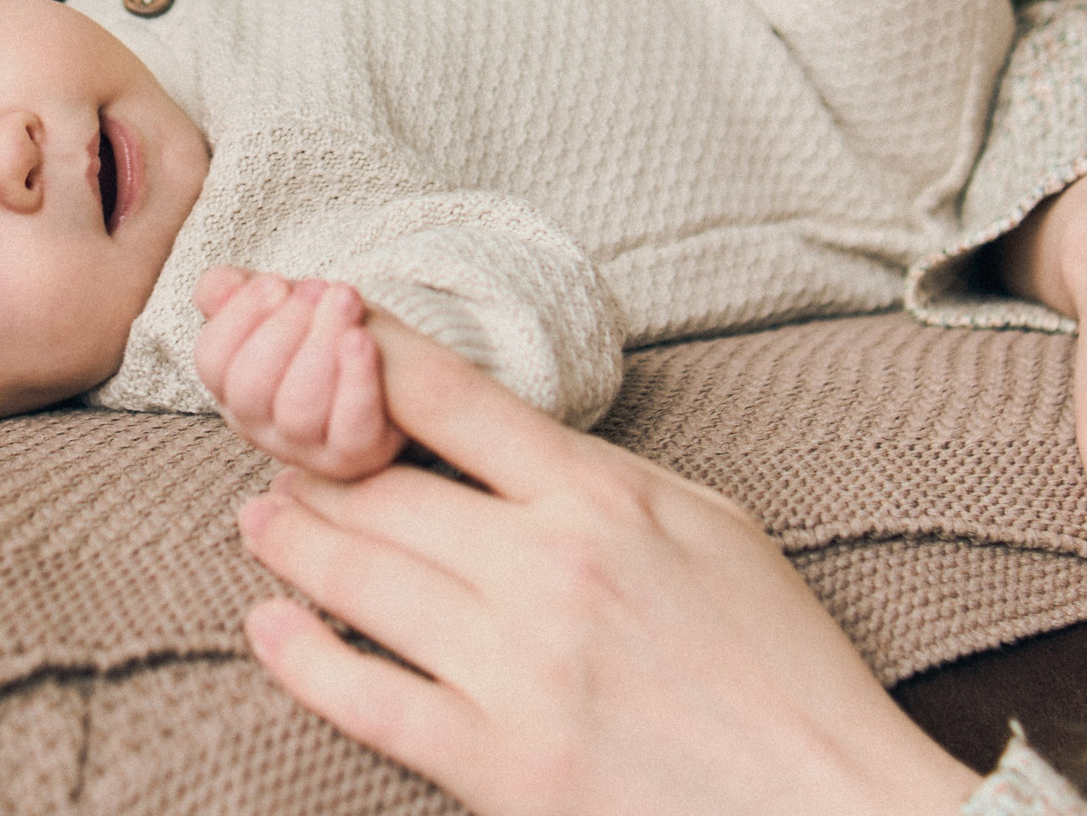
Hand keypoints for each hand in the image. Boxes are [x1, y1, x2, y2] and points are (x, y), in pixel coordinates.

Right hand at [195, 268, 404, 479]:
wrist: (391, 373)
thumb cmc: (325, 334)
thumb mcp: (281, 305)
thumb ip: (240, 294)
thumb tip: (218, 287)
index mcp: (232, 388)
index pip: (212, 360)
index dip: (239, 318)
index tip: (275, 282)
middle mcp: (259, 425)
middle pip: (251, 388)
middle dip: (283, 328)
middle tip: (316, 288)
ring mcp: (305, 448)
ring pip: (298, 408)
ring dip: (320, 347)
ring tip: (345, 300)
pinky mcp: (354, 457)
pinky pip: (350, 427)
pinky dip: (356, 380)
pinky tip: (363, 338)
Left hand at [234, 318, 980, 815]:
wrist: (824, 803)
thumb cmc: (781, 665)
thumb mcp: (710, 527)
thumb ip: (602, 478)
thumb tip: (511, 442)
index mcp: (601, 496)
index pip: (448, 397)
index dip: (366, 350)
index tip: (314, 319)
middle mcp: (545, 569)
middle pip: (378, 488)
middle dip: (308, 458)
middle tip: (270, 445)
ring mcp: (514, 670)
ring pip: (356, 581)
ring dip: (291, 543)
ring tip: (262, 522)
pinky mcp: (496, 765)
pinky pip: (362, 697)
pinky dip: (299, 657)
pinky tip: (271, 629)